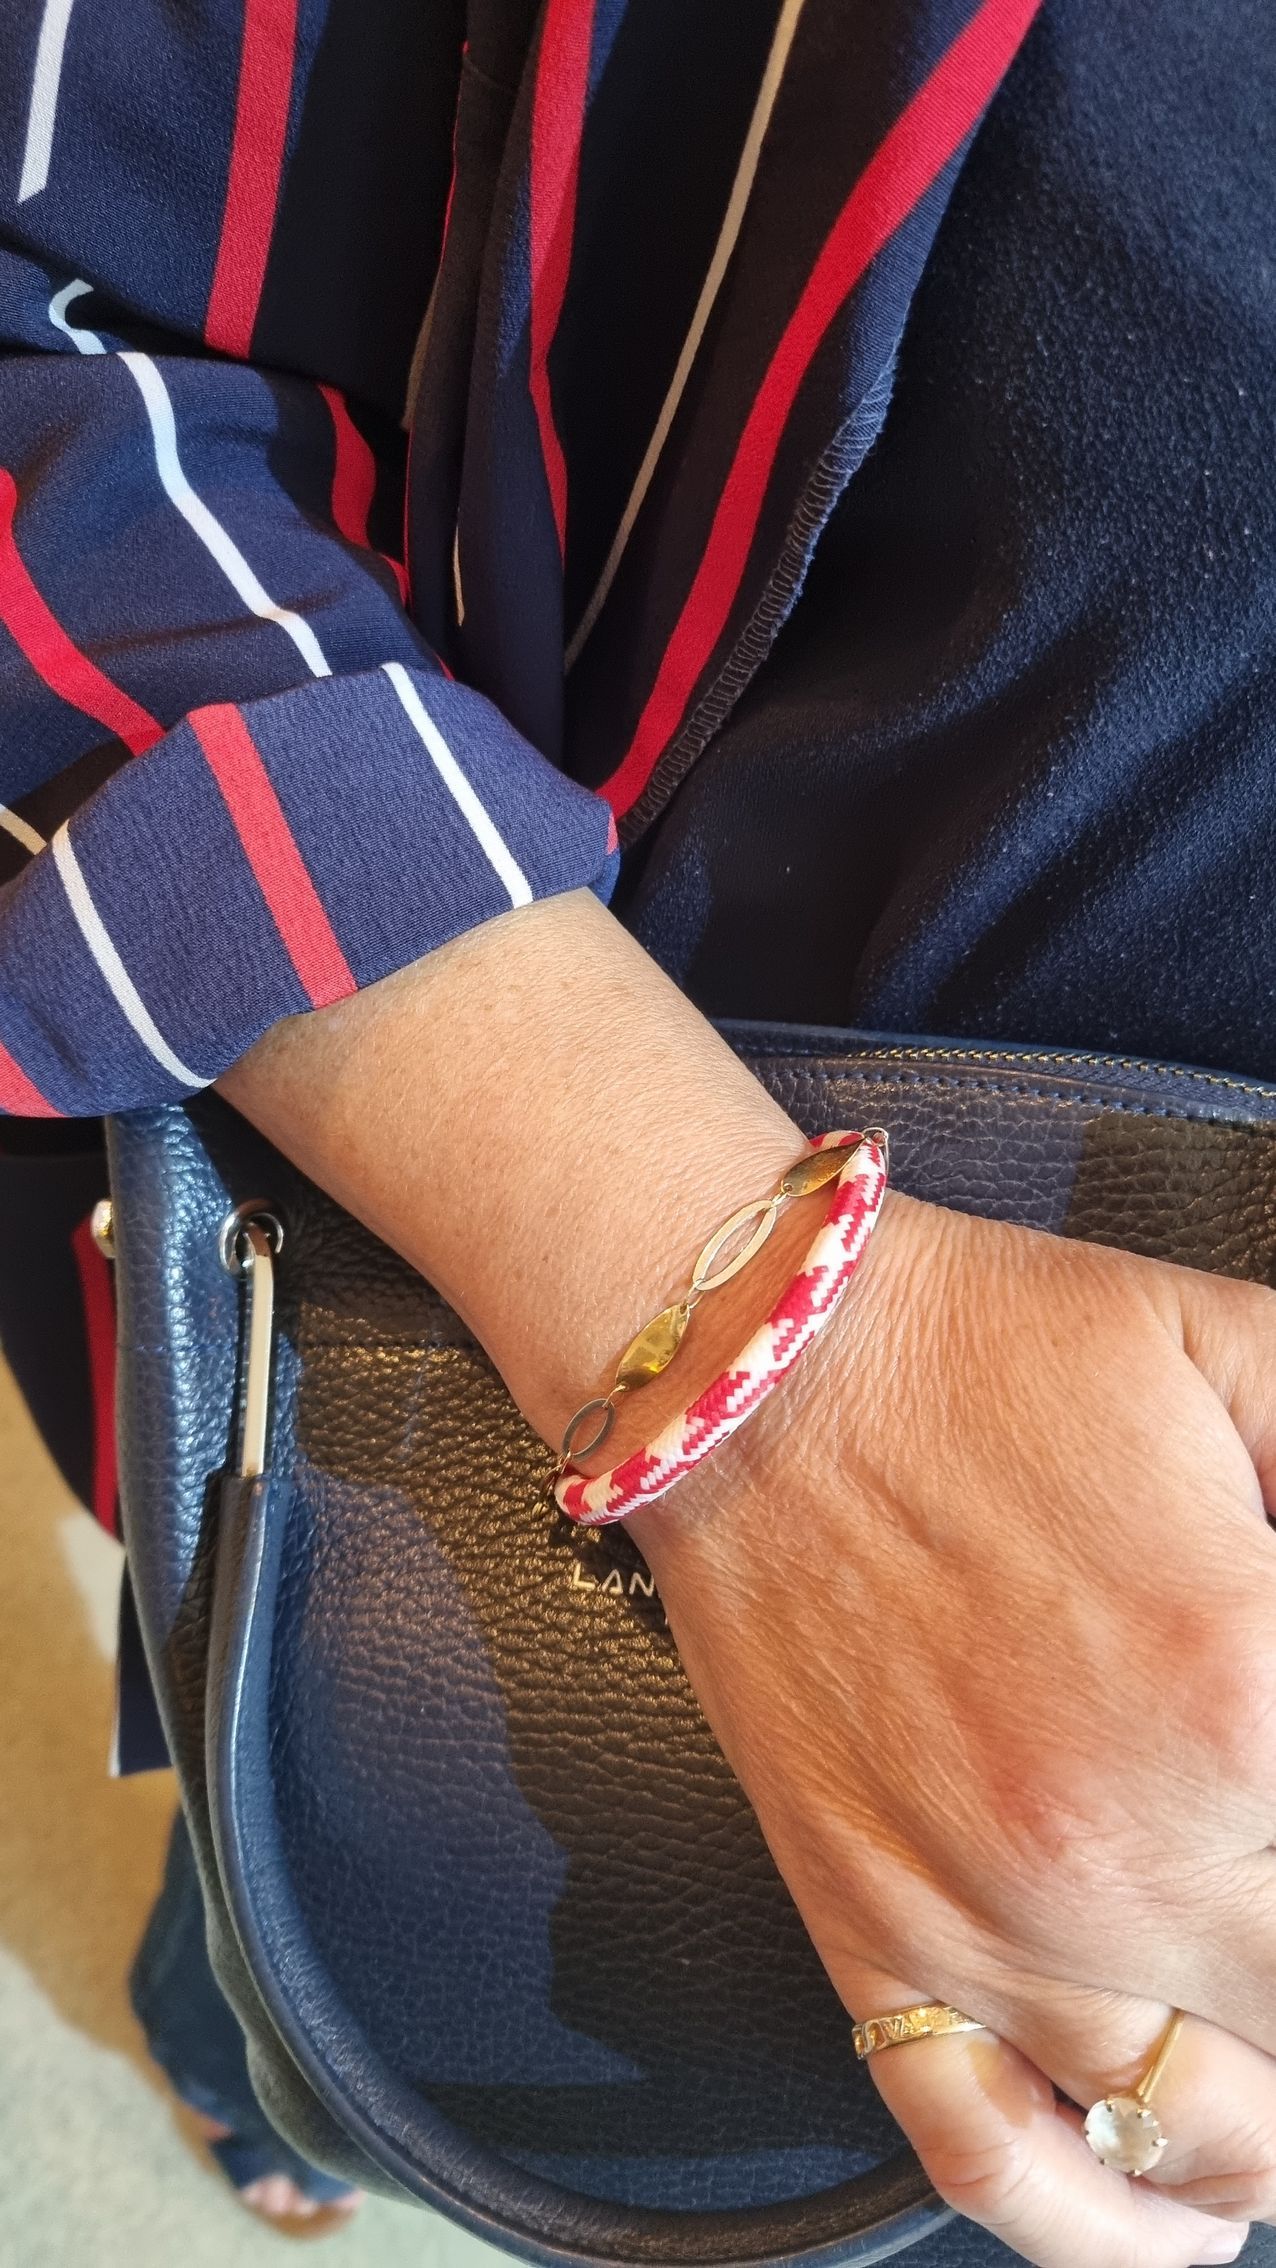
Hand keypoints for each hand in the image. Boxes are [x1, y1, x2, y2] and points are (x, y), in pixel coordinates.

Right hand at [629, 1191, 1275, 2267]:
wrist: (752, 1371)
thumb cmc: (981, 1354)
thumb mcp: (1240, 1350)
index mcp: (1244, 1684)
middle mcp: (1129, 1843)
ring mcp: (991, 1920)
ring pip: (1208, 2129)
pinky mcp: (876, 1942)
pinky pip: (998, 2157)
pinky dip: (1111, 2231)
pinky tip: (1186, 2223)